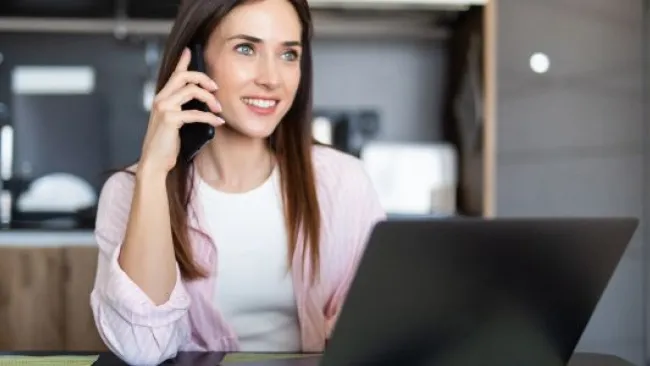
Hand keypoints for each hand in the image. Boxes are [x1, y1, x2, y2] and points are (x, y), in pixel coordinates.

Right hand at [138, 47, 223, 176]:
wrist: (154, 162)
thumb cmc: (166, 145)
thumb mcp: (175, 123)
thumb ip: (182, 110)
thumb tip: (202, 104)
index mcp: (162, 98)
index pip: (173, 75)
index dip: (183, 62)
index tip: (190, 52)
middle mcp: (161, 99)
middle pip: (184, 77)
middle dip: (203, 78)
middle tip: (216, 89)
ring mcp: (164, 108)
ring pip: (191, 91)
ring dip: (210, 99)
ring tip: (219, 109)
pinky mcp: (170, 119)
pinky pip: (196, 113)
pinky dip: (210, 117)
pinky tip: (218, 122)